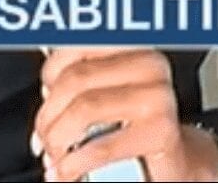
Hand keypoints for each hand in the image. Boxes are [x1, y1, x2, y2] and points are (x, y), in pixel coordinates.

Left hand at [32, 48, 217, 181]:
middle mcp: (149, 65)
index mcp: (132, 47)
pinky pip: (102, 146)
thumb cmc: (136, 126)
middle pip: (75, 79)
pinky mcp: (161, 132)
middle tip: (44, 137)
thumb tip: (46, 93)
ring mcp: (157, 97)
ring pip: (85, 109)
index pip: (75, 46)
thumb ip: (79, 81)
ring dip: (58, 138)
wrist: (174, 161)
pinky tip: (65, 170)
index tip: (46, 97)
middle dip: (49, 114)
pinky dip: (74, 163)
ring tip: (54, 154)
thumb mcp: (108, 93)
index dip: (50, 75)